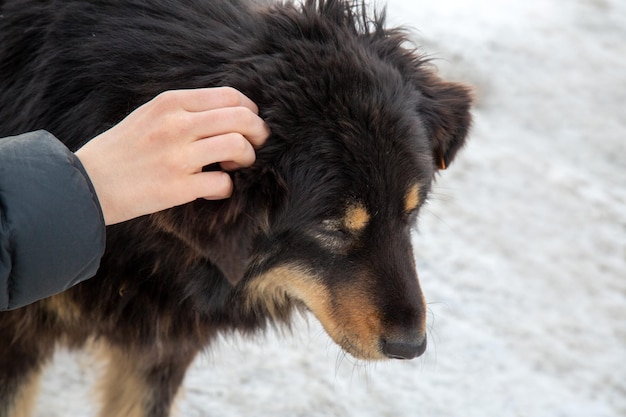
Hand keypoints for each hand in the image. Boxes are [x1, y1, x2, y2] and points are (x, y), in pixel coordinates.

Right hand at [75, 87, 269, 224]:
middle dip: (258, 133)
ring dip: (246, 158)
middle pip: (242, 118)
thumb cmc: (122, 149)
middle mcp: (176, 125)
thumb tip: (231, 113)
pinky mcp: (177, 187)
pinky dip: (226, 187)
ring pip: (238, 146)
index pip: (230, 96)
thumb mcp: (150, 114)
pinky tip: (214, 188)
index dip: (249, 111)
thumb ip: (185, 109)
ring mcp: (178, 156)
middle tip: (255, 145)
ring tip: (234, 165)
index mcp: (170, 102)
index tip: (248, 124)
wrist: (87, 183)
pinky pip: (223, 183)